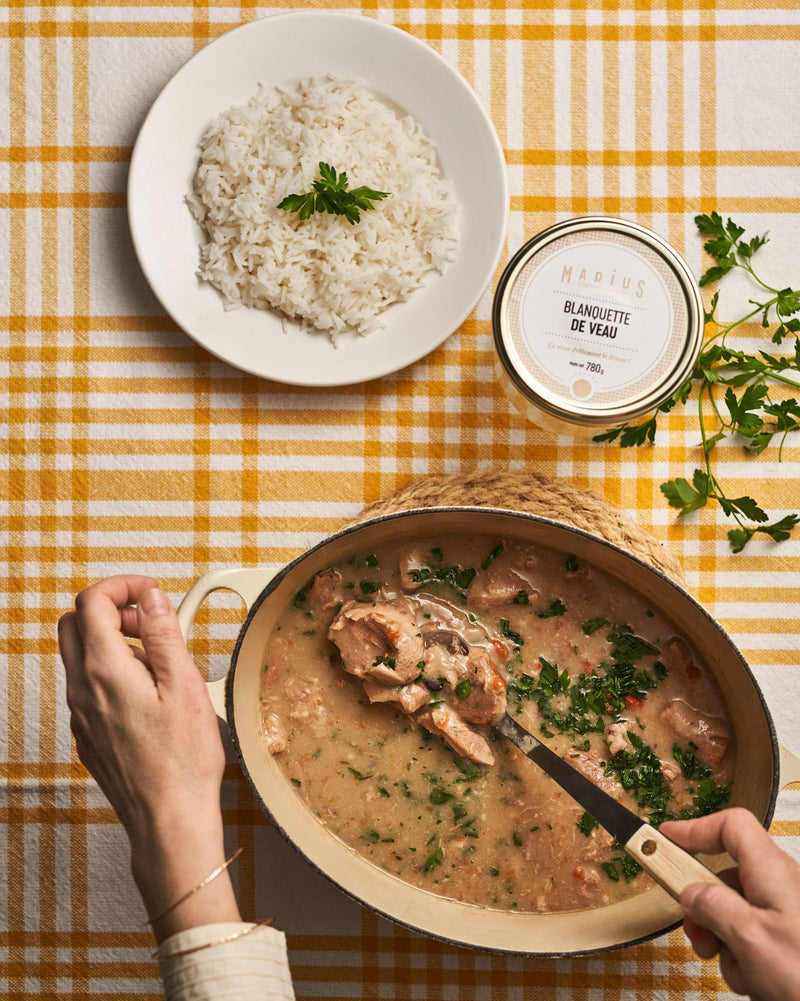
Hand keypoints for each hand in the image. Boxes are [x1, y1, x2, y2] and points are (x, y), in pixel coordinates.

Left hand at [59, 575, 240, 941]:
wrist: (168, 818)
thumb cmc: (182, 760)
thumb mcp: (183, 684)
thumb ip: (163, 634)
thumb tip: (151, 599)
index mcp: (104, 670)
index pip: (91, 602)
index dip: (122, 586)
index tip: (150, 592)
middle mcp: (82, 690)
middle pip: (73, 623)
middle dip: (110, 609)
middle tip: (149, 621)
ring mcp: (81, 714)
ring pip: (79, 656)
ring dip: (112, 641)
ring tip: (158, 661)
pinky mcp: (88, 734)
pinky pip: (88, 687)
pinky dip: (111, 672)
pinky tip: (149, 694)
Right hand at [661, 808, 799, 1000]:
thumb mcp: (750, 939)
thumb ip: (713, 907)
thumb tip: (690, 893)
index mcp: (772, 871)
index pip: (731, 826)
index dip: (696, 828)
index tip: (666, 839)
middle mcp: (781, 885)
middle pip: (726, 875)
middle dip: (705, 907)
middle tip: (697, 935)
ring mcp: (787, 914)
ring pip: (736, 912)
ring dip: (726, 942)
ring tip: (741, 973)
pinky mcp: (790, 939)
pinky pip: (752, 937)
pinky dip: (745, 959)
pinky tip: (757, 982)